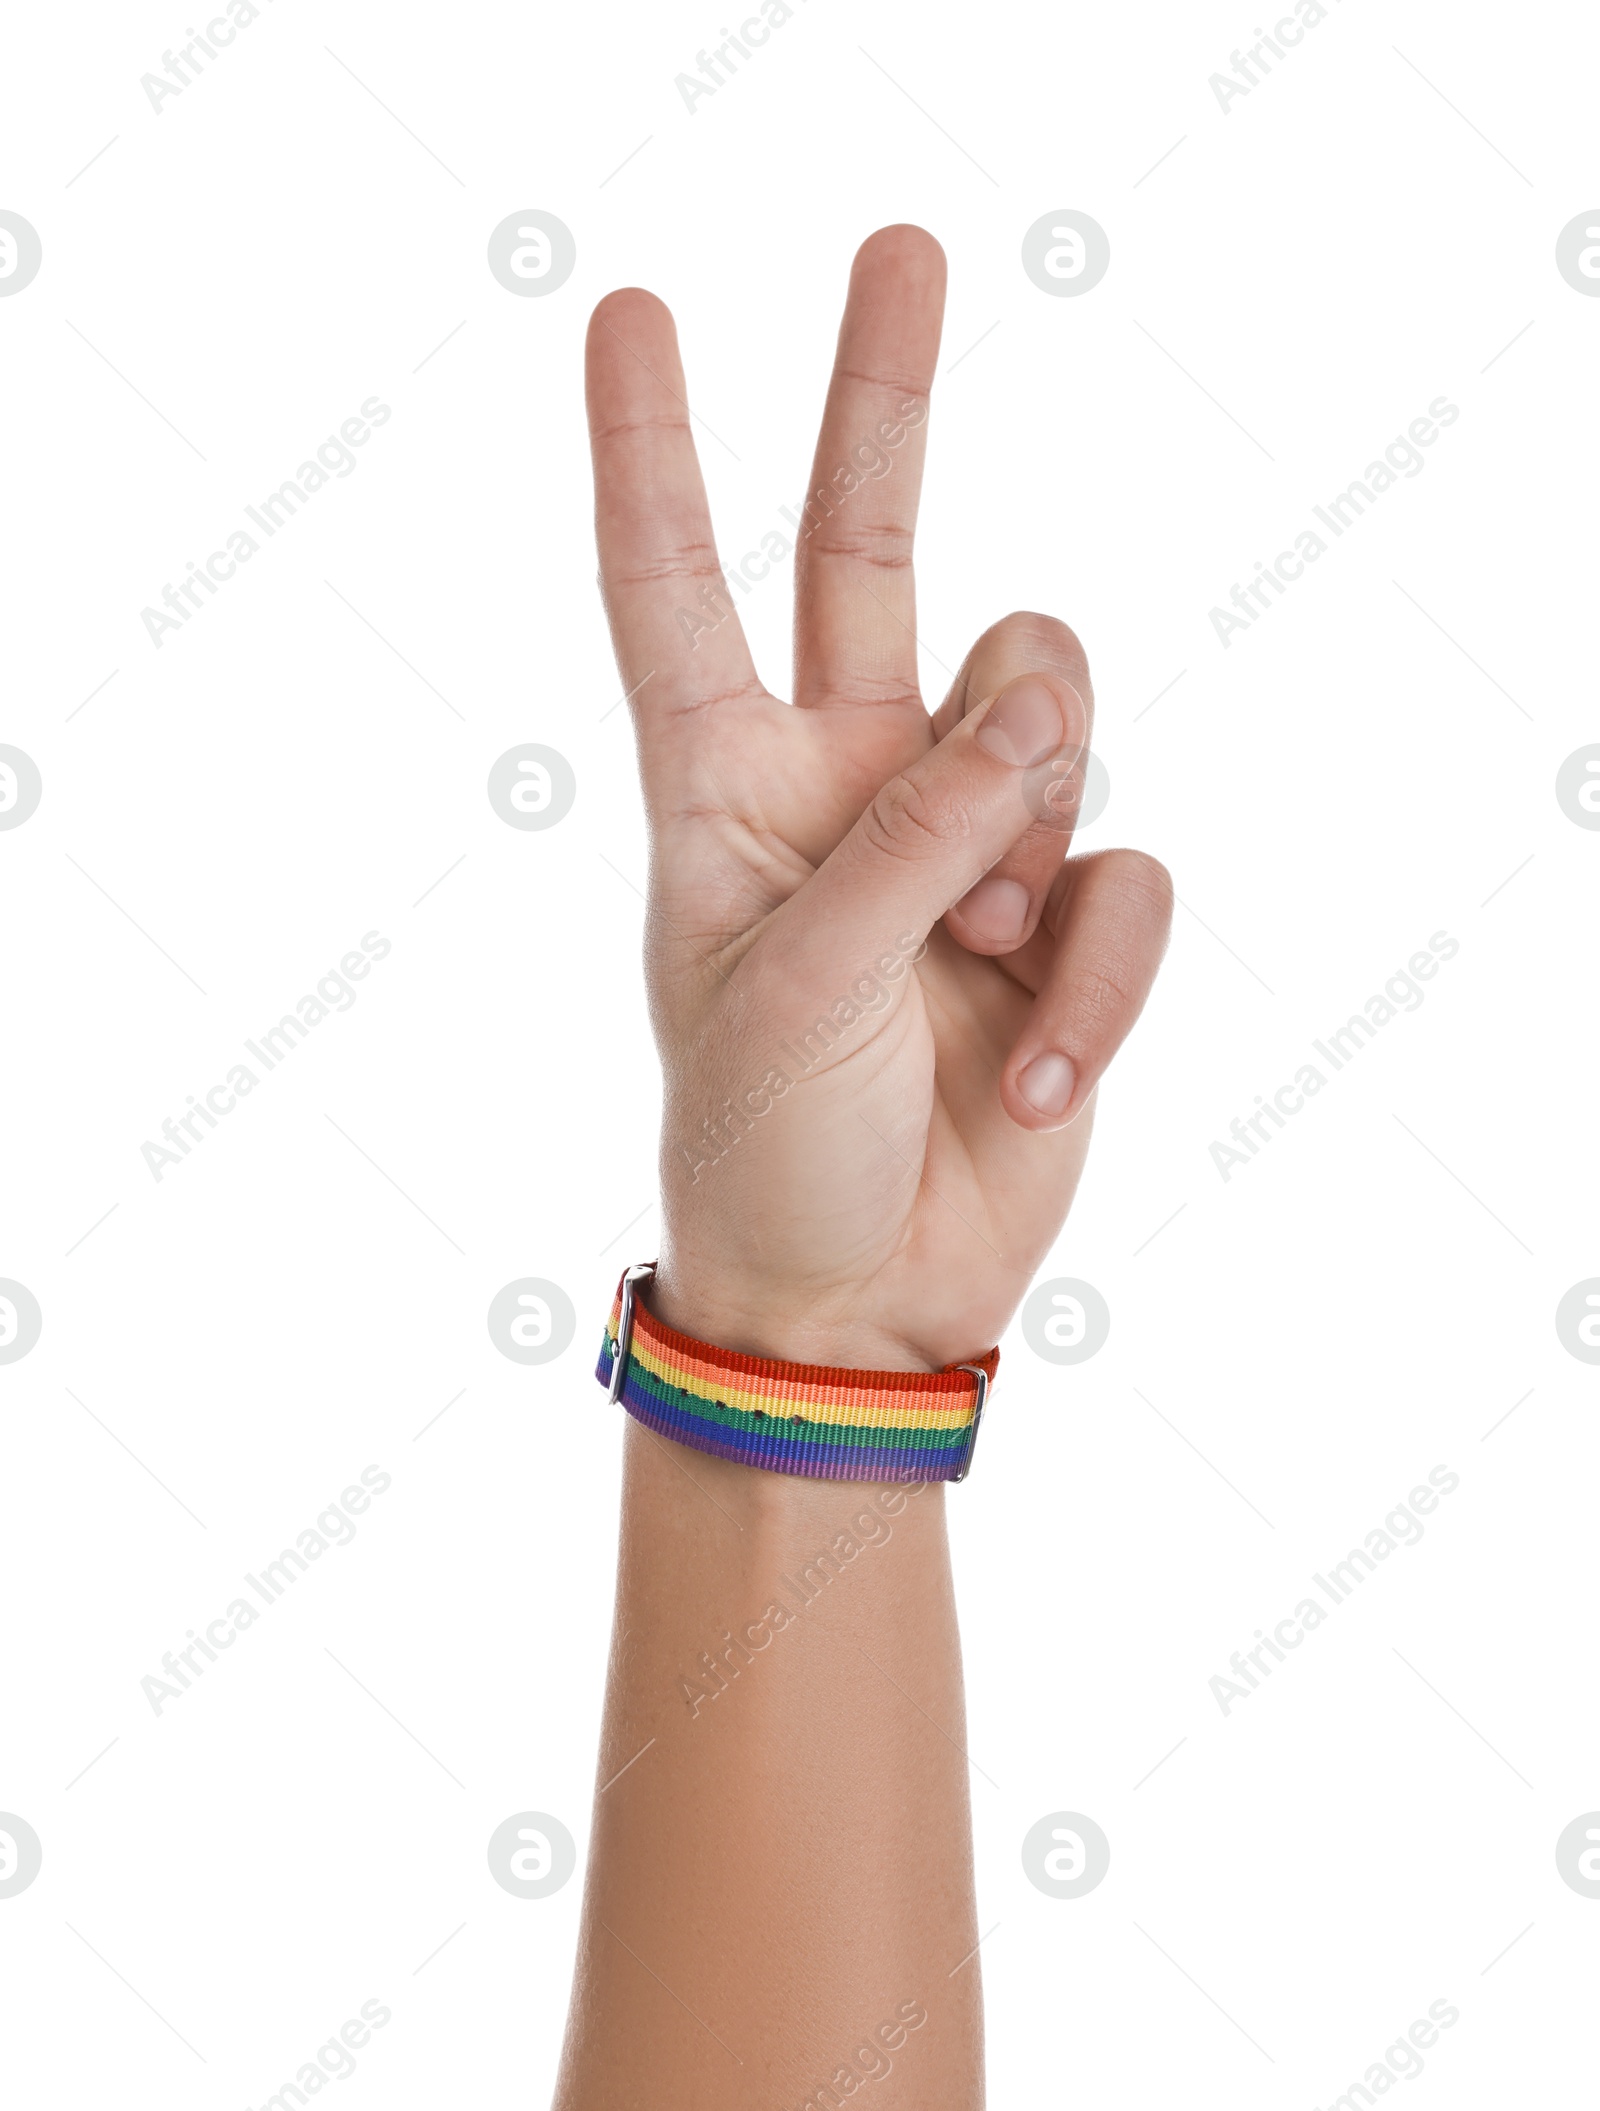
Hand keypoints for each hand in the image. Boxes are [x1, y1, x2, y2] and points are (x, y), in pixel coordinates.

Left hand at [586, 225, 1171, 1372]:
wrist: (855, 1301)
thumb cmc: (762, 1149)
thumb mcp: (794, 986)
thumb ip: (909, 838)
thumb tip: (1036, 716)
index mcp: (726, 790)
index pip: (675, 591)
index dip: (653, 453)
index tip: (632, 313)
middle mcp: (849, 785)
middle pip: (879, 550)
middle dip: (883, 398)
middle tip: (899, 242)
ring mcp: (965, 846)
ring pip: (1047, 703)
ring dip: (1031, 811)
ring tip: (983, 947)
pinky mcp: (1065, 925)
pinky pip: (1126, 876)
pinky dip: (1097, 976)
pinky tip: (1038, 1070)